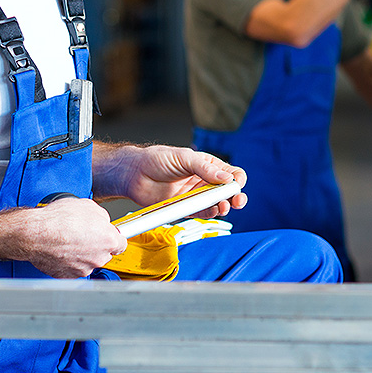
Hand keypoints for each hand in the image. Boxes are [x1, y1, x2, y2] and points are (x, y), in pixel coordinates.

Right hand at [7, 197, 126, 278]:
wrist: (35, 233)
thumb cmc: (58, 219)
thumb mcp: (87, 206)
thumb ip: (101, 217)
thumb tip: (102, 221)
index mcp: (108, 240)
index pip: (122, 243)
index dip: (114, 237)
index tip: (110, 235)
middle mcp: (99, 257)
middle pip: (104, 253)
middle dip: (96, 244)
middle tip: (82, 233)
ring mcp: (84, 269)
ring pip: (88, 261)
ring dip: (82, 253)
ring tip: (68, 239)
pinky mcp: (68, 275)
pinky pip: (73, 267)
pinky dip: (69, 260)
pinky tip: (61, 248)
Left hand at [107, 145, 247, 217]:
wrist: (133, 174)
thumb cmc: (156, 159)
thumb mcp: (183, 158)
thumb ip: (205, 168)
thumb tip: (226, 177)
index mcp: (207, 165)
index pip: (231, 173)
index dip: (236, 180)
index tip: (235, 185)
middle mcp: (204, 181)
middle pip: (227, 191)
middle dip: (235, 197)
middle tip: (237, 201)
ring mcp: (195, 195)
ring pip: (217, 204)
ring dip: (224, 206)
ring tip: (223, 207)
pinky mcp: (186, 208)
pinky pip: (202, 214)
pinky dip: (209, 214)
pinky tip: (213, 211)